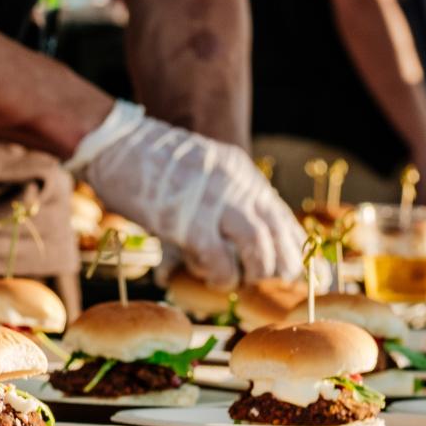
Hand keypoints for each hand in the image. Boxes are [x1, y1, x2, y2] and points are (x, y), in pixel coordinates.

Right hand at [70, 101, 306, 289]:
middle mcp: (238, 185)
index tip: (312, 279)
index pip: (283, 218)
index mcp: (241, 174)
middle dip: (278, 269)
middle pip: (279, 236)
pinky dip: (218, 276)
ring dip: (249, 274)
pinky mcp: (189, 220)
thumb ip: (212, 206)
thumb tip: (216, 250)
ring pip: (259, 249)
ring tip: (230, 279)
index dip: (298, 252)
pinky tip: (205, 276)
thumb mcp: (195, 174)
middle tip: (259, 283)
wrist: (113, 142)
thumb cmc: (143, 163)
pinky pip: (219, 261)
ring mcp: (215, 201)